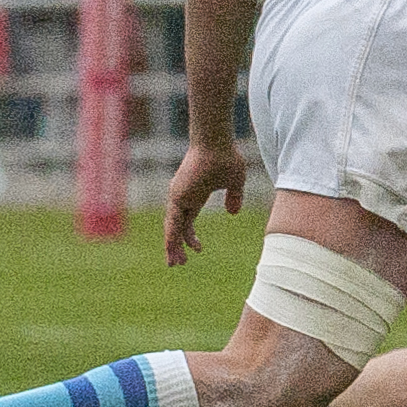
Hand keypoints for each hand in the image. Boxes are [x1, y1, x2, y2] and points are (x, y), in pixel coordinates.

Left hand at [164, 143, 245, 265]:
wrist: (215, 142)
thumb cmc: (225, 157)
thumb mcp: (235, 181)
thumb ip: (235, 197)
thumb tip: (233, 212)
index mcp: (193, 195)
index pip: (187, 221)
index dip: (190, 237)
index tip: (198, 249)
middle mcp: (182, 197)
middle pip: (176, 227)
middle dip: (176, 247)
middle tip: (177, 264)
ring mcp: (178, 197)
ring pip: (172, 228)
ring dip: (172, 247)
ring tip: (175, 264)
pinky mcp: (178, 197)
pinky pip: (173, 222)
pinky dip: (172, 237)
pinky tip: (171, 249)